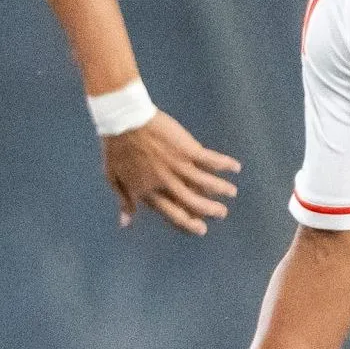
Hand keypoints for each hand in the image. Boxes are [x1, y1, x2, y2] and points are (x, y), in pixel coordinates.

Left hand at [103, 110, 241, 234]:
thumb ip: (124, 201)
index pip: (173, 214)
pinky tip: (236, 167)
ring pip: (207, 184)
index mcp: (149, 193)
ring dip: (222, 190)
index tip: (200, 228)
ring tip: (232, 192)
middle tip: (221, 213)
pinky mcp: (188, 149)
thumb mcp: (113, 178)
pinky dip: (225, 165)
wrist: (123, 120)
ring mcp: (179, 167)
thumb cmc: (115, 148)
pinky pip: (211, 161)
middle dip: (210, 211)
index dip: (188, 223)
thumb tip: (125, 223)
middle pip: (194, 203)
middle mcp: (167, 183)